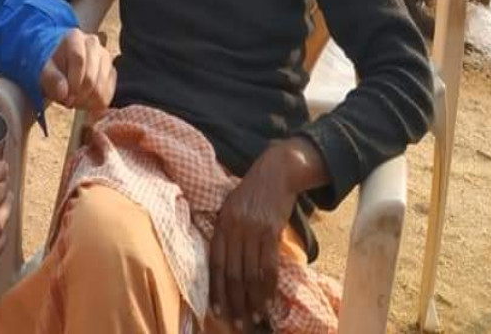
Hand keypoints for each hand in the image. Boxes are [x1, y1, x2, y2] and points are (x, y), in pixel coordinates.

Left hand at [39, 29, 115, 113]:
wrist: (63, 68)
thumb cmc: (54, 68)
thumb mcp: (45, 72)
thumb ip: (52, 79)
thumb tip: (63, 92)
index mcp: (75, 37)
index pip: (79, 60)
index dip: (73, 82)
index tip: (66, 96)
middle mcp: (94, 43)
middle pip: (91, 77)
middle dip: (78, 95)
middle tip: (68, 101)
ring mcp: (106, 57)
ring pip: (101, 87)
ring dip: (86, 101)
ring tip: (75, 100)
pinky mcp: (112, 72)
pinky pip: (108, 94)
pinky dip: (96, 103)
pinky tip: (85, 100)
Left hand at [210, 139, 324, 328]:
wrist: (275, 173)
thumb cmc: (251, 193)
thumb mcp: (230, 208)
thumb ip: (226, 233)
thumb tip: (223, 266)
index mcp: (221, 224)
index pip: (215, 263)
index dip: (216, 289)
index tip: (217, 311)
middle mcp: (234, 228)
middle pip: (232, 273)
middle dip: (234, 301)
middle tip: (237, 323)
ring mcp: (253, 230)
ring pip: (250, 273)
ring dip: (252, 299)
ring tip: (253, 317)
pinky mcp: (272, 232)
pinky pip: (268, 265)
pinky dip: (268, 286)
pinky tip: (268, 300)